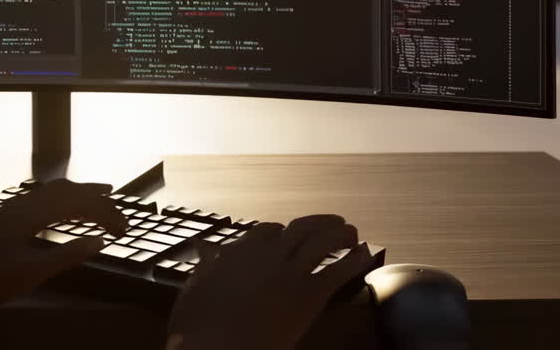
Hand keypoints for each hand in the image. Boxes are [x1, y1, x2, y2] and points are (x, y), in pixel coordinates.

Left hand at [0, 179, 127, 314]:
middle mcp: (23, 204)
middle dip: (96, 199)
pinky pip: (43, 199)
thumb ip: (68, 255)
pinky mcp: (7, 219)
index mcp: (30, 213)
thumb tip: (100, 241)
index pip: (77, 203)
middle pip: (67, 191)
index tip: (123, 228)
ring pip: (54, 192)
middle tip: (120, 213)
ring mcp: (13, 210)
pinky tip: (66, 211)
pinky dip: (63, 201)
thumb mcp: (33, 272)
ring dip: (80, 195)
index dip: (104, 213)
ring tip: (101, 199)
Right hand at [167, 215, 373, 349]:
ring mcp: (290, 273)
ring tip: (352, 233)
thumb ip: (205, 266)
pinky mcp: (309, 296)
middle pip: (302, 228)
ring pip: (323, 242)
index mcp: (241, 251)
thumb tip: (204, 249)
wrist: (221, 348)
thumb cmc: (200, 325)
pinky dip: (354, 260)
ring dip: (341, 233)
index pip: (268, 230)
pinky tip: (364, 255)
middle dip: (321, 222)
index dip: (284, 232)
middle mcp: (269, 255)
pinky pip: (337, 271)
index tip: (291, 236)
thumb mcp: (195, 288)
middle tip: (335, 223)